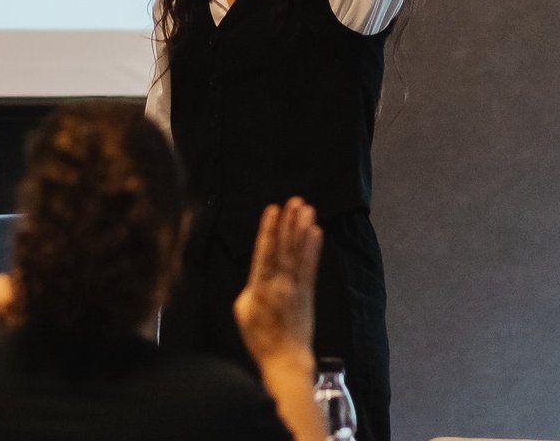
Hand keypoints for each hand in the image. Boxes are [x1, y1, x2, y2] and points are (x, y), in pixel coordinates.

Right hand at [232, 197, 320, 364]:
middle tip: (294, 201)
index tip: (273, 209)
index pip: (264, 252)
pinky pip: (311, 266)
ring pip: (299, 253)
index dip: (269, 229)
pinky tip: (316, 233)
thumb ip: (250, 289)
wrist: (286, 358)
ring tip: (307, 209)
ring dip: (303, 229)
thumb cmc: (259, 337)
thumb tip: (257, 276)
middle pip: (284, 247)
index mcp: (259, 286)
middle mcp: (279, 283)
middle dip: (289, 222)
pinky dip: (314, 248)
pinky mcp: (308, 293)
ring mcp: (296, 287)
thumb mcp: (242, 311)